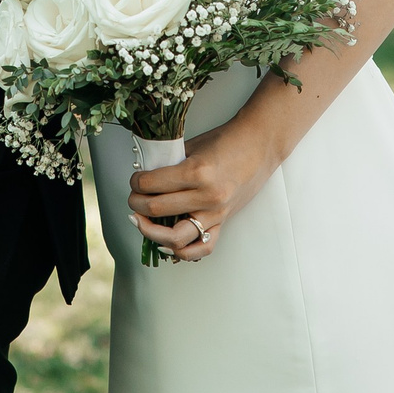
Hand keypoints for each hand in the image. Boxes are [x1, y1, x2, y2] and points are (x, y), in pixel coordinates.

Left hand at [127, 117, 281, 262]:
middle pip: (157, 209)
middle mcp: (206, 196)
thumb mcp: (193, 146)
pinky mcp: (223, 222)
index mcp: (197, 172)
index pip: (151, 184)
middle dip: (136, 203)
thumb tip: (144, 178)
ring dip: (151, 231)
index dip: (136, 182)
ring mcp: (216, 213)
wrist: (259, 145)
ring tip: (142, 221)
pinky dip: (181, 251)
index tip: (135, 179)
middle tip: (134, 197)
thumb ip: (169, 164)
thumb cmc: (227, 141)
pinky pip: (201, 248)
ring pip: (174, 238)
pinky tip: (166, 242)